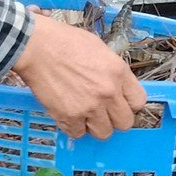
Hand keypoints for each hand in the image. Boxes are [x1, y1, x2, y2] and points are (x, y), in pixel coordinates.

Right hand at [11, 16, 149, 138]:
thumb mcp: (99, 49)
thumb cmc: (64, 41)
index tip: (120, 103)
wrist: (36, 47)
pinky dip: (73, 127)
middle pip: (125, 123)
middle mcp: (108, 92)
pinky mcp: (69, 116)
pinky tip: (68, 114)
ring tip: (84, 114)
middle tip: (103, 112)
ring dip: (95, 126)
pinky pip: (78, 134)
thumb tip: (117, 86)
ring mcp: (89, 107)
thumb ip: (112, 71)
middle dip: (114, 119)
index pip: (139, 102)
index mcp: (118, 72)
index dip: (129, 104)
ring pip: (104, 133)